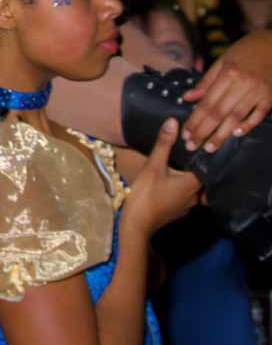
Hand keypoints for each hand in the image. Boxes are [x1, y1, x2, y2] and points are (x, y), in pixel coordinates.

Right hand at [122, 117, 200, 234]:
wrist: (137, 223)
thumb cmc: (147, 193)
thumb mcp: (153, 165)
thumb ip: (164, 144)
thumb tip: (173, 121)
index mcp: (193, 183)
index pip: (207, 167)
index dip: (206, 157)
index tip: (203, 145)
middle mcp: (195, 196)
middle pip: (203, 179)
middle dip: (199, 169)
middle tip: (193, 154)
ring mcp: (187, 206)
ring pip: (196, 190)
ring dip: (191, 180)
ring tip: (184, 167)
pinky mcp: (178, 212)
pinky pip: (187, 197)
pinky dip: (184, 190)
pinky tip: (175, 184)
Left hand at [181, 30, 271, 151]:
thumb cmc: (245, 51)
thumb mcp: (223, 60)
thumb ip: (206, 81)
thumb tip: (187, 98)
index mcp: (228, 74)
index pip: (207, 102)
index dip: (195, 120)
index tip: (186, 133)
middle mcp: (243, 84)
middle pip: (220, 113)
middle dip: (204, 131)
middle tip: (192, 145)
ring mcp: (259, 92)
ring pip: (237, 117)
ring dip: (222, 134)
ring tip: (210, 147)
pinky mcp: (271, 98)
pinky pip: (258, 116)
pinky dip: (247, 125)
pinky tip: (235, 135)